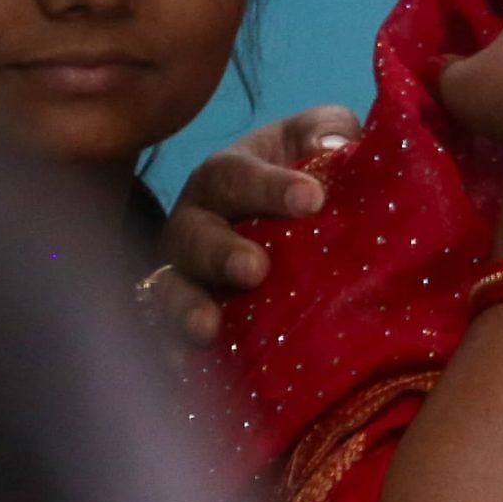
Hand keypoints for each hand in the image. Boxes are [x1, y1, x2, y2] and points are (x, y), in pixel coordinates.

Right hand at [147, 104, 359, 346]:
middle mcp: (195, 223)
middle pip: (194, 236)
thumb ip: (328, 131)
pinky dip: (175, 353)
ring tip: (207, 327)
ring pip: (170, 290)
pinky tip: (188, 369)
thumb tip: (334, 145)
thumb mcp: (316, 140)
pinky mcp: (184, 320)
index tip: (313, 199)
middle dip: (221, 252)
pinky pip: (168, 339)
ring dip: (186, 308)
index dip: (271, 186)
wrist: (282, 224)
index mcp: (226, 175)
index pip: (238, 175)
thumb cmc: (303, 172)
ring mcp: (185, 275)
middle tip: (255, 269)